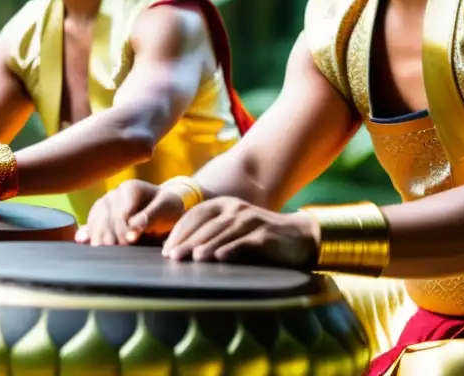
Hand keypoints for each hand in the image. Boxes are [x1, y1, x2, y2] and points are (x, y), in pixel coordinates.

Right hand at [75, 180, 185, 245]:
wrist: (164, 209)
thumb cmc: (167, 207)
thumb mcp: (166, 208)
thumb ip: (151, 216)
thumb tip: (133, 227)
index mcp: (130, 188)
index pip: (121, 211)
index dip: (124, 228)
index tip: (131, 241)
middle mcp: (115, 194)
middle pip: (106, 216)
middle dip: (112, 234)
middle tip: (120, 248)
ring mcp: (106, 204)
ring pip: (96, 220)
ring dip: (99, 236)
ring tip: (106, 249)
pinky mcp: (101, 216)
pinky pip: (92, 224)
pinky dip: (91, 234)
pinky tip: (89, 242)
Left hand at [161, 197, 318, 266]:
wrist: (297, 236)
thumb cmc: (256, 237)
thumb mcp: (231, 230)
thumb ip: (209, 234)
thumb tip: (178, 250)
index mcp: (223, 205)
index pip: (195, 216)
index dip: (179, 232)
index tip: (166, 250)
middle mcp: (235, 209)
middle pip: (206, 225)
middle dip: (187, 241)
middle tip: (172, 258)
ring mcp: (251, 220)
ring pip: (224, 233)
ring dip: (207, 245)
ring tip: (193, 258)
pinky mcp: (266, 235)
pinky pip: (246, 242)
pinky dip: (233, 249)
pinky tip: (221, 258)